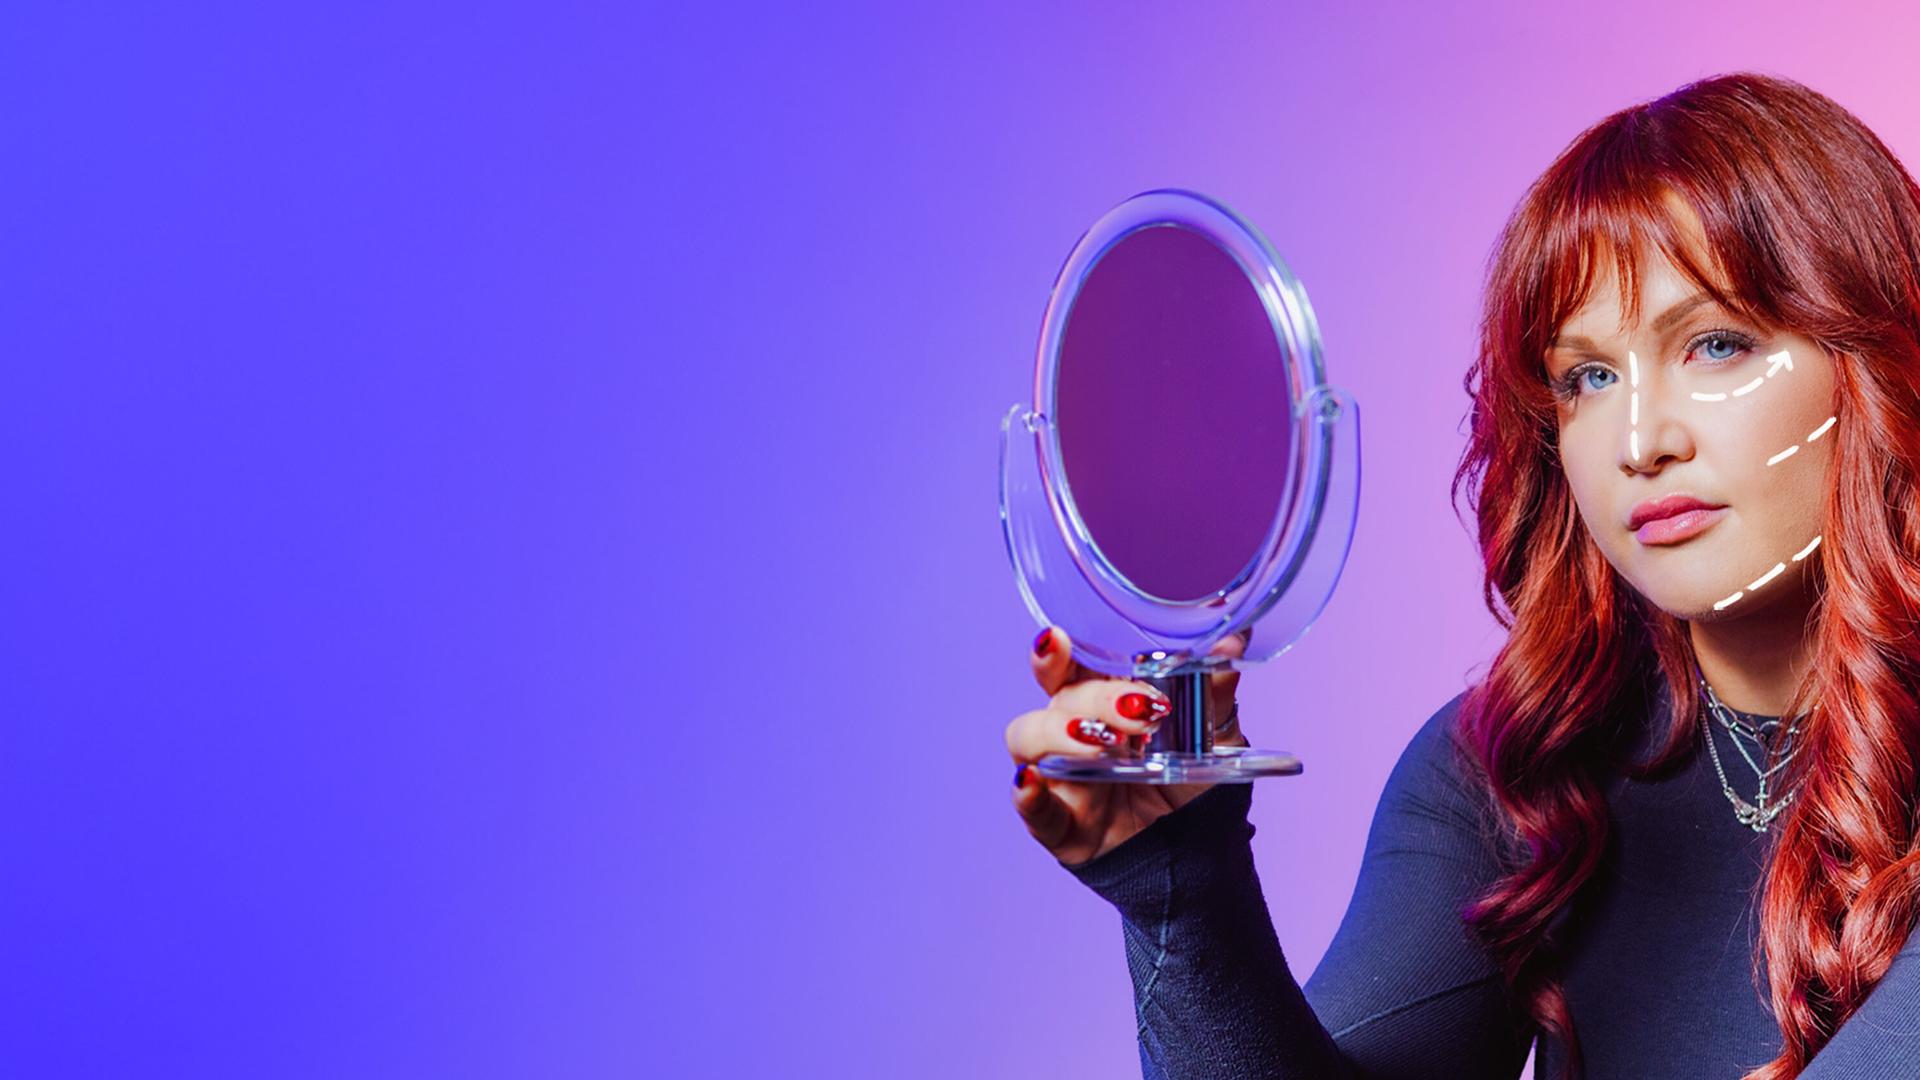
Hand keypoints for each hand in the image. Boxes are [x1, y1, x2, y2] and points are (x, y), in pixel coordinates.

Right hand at [1005, 627, 1249, 867]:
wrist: (1197, 850)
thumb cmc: (1191, 782)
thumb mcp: (1213, 735)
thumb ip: (1215, 688)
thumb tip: (1232, 642)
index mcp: (1101, 699)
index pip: (1071, 663)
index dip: (1058, 650)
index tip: (1059, 637)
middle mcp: (1071, 729)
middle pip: (1057, 696)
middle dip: (1094, 696)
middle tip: (1141, 709)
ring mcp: (1060, 776)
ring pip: (1029, 739)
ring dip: (1058, 734)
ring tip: (1104, 745)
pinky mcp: (1058, 823)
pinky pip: (1032, 808)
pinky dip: (1026, 795)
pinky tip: (1029, 783)